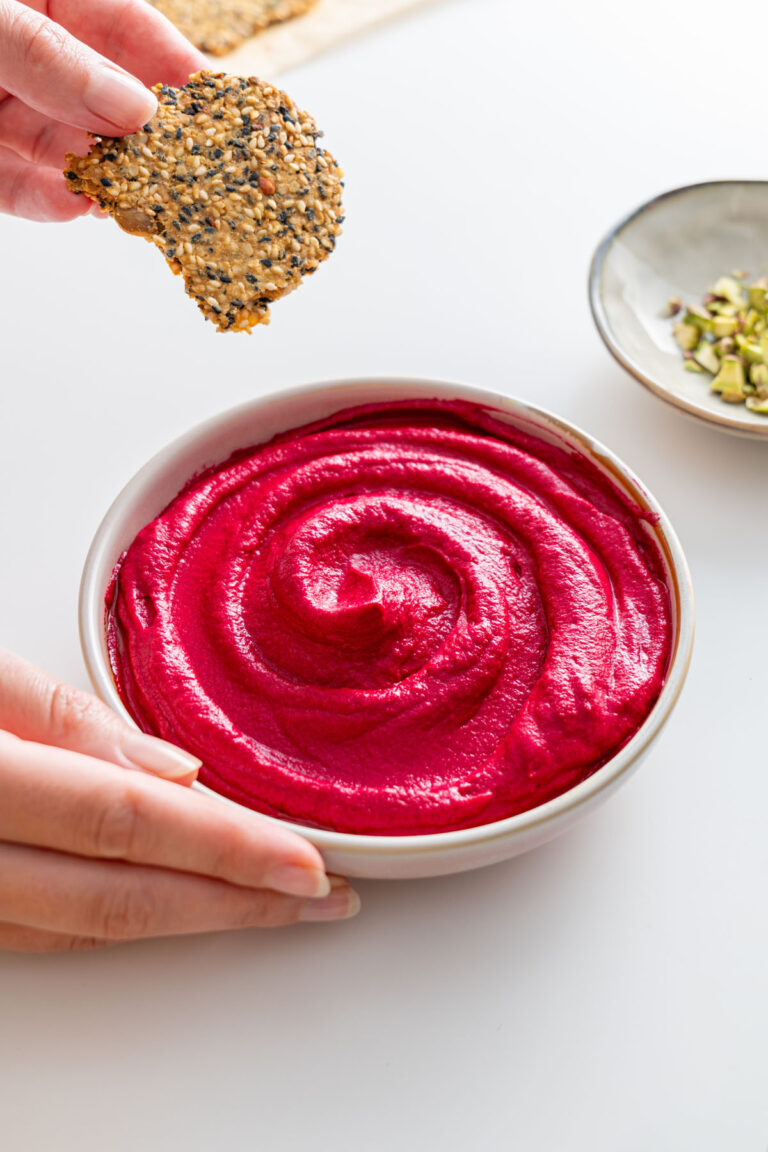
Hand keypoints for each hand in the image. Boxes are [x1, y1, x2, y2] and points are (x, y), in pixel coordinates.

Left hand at [0, 0, 206, 220]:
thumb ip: (50, 57)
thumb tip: (134, 107)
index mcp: (45, 2)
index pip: (128, 32)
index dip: (178, 67)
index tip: (222, 106)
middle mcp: (34, 62)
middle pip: (110, 103)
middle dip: (149, 139)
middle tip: (193, 172)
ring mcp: (8, 114)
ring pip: (71, 154)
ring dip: (106, 180)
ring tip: (137, 199)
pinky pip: (18, 187)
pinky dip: (45, 201)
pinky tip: (74, 204)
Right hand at [0, 650, 358, 951]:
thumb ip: (63, 718)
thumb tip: (177, 772)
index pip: (123, 820)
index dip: (221, 847)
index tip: (305, 862)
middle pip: (116, 898)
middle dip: (230, 904)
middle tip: (320, 898)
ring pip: (86, 930)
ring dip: (189, 922)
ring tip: (274, 907)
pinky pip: (48, 934)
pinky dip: (124, 923)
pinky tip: (185, 906)